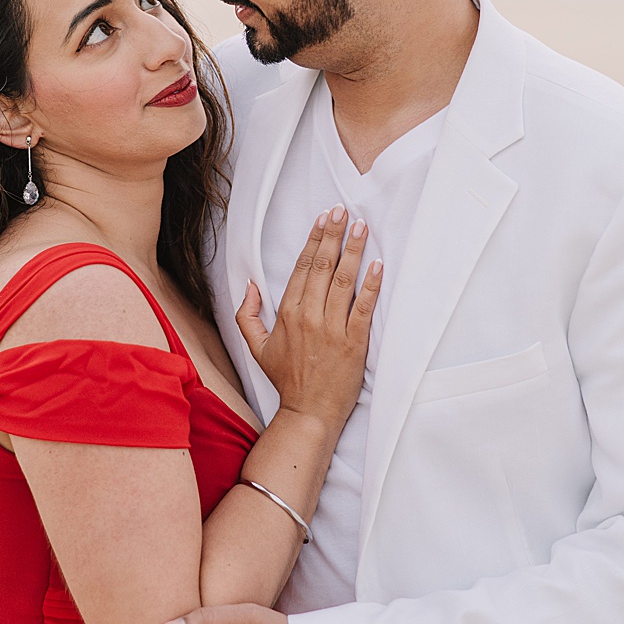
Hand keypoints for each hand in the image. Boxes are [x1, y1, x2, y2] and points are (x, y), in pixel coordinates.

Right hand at [236, 207, 381, 424]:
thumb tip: (249, 286)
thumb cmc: (287, 380)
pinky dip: (371, 285)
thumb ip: (246, 315)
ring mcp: (332, 329)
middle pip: (323, 266)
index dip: (314, 240)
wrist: (308, 413)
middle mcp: (309, 317)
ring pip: (344, 281)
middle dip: (334, 235)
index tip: (324, 218)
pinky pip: (364, 308)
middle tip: (343, 210)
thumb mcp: (257, 348)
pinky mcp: (354, 343)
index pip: (302, 267)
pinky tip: (378, 264)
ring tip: (362, 227)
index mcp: (287, 314)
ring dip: (353, 251)